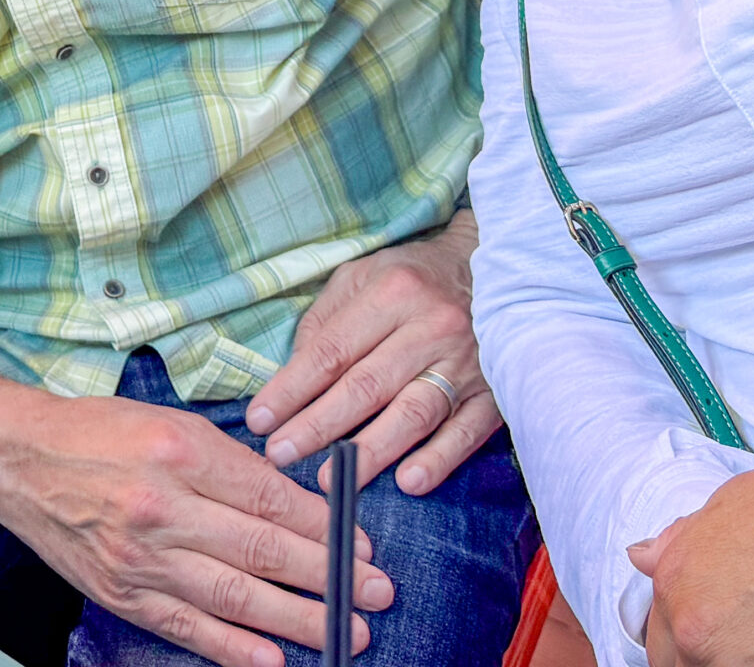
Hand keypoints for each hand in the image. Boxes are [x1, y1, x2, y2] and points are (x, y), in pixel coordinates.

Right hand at [0, 352, 392, 666]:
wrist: (20, 459)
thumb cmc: (99, 433)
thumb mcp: (171, 424)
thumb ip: (231, 465)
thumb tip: (296, 507)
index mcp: (180, 452)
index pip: (268, 497)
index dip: (322, 527)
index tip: (360, 545)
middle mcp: (162, 506)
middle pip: (261, 550)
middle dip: (328, 577)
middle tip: (376, 594)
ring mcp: (141, 557)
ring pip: (234, 597)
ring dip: (297, 620)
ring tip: (344, 632)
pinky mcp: (122, 593)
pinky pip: (188, 628)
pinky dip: (234, 649)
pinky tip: (273, 659)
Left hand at [245, 210, 501, 494]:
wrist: (493, 271)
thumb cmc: (411, 279)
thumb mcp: (360, 277)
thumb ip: (325, 323)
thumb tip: (293, 377)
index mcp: (393, 293)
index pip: (332, 350)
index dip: (293, 389)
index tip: (260, 420)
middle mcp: (431, 327)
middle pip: (367, 386)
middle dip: (319, 426)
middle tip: (280, 455)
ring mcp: (467, 362)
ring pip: (414, 413)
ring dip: (371, 451)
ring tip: (332, 478)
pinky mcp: (493, 393)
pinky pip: (465, 432)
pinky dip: (438, 459)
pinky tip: (408, 482)